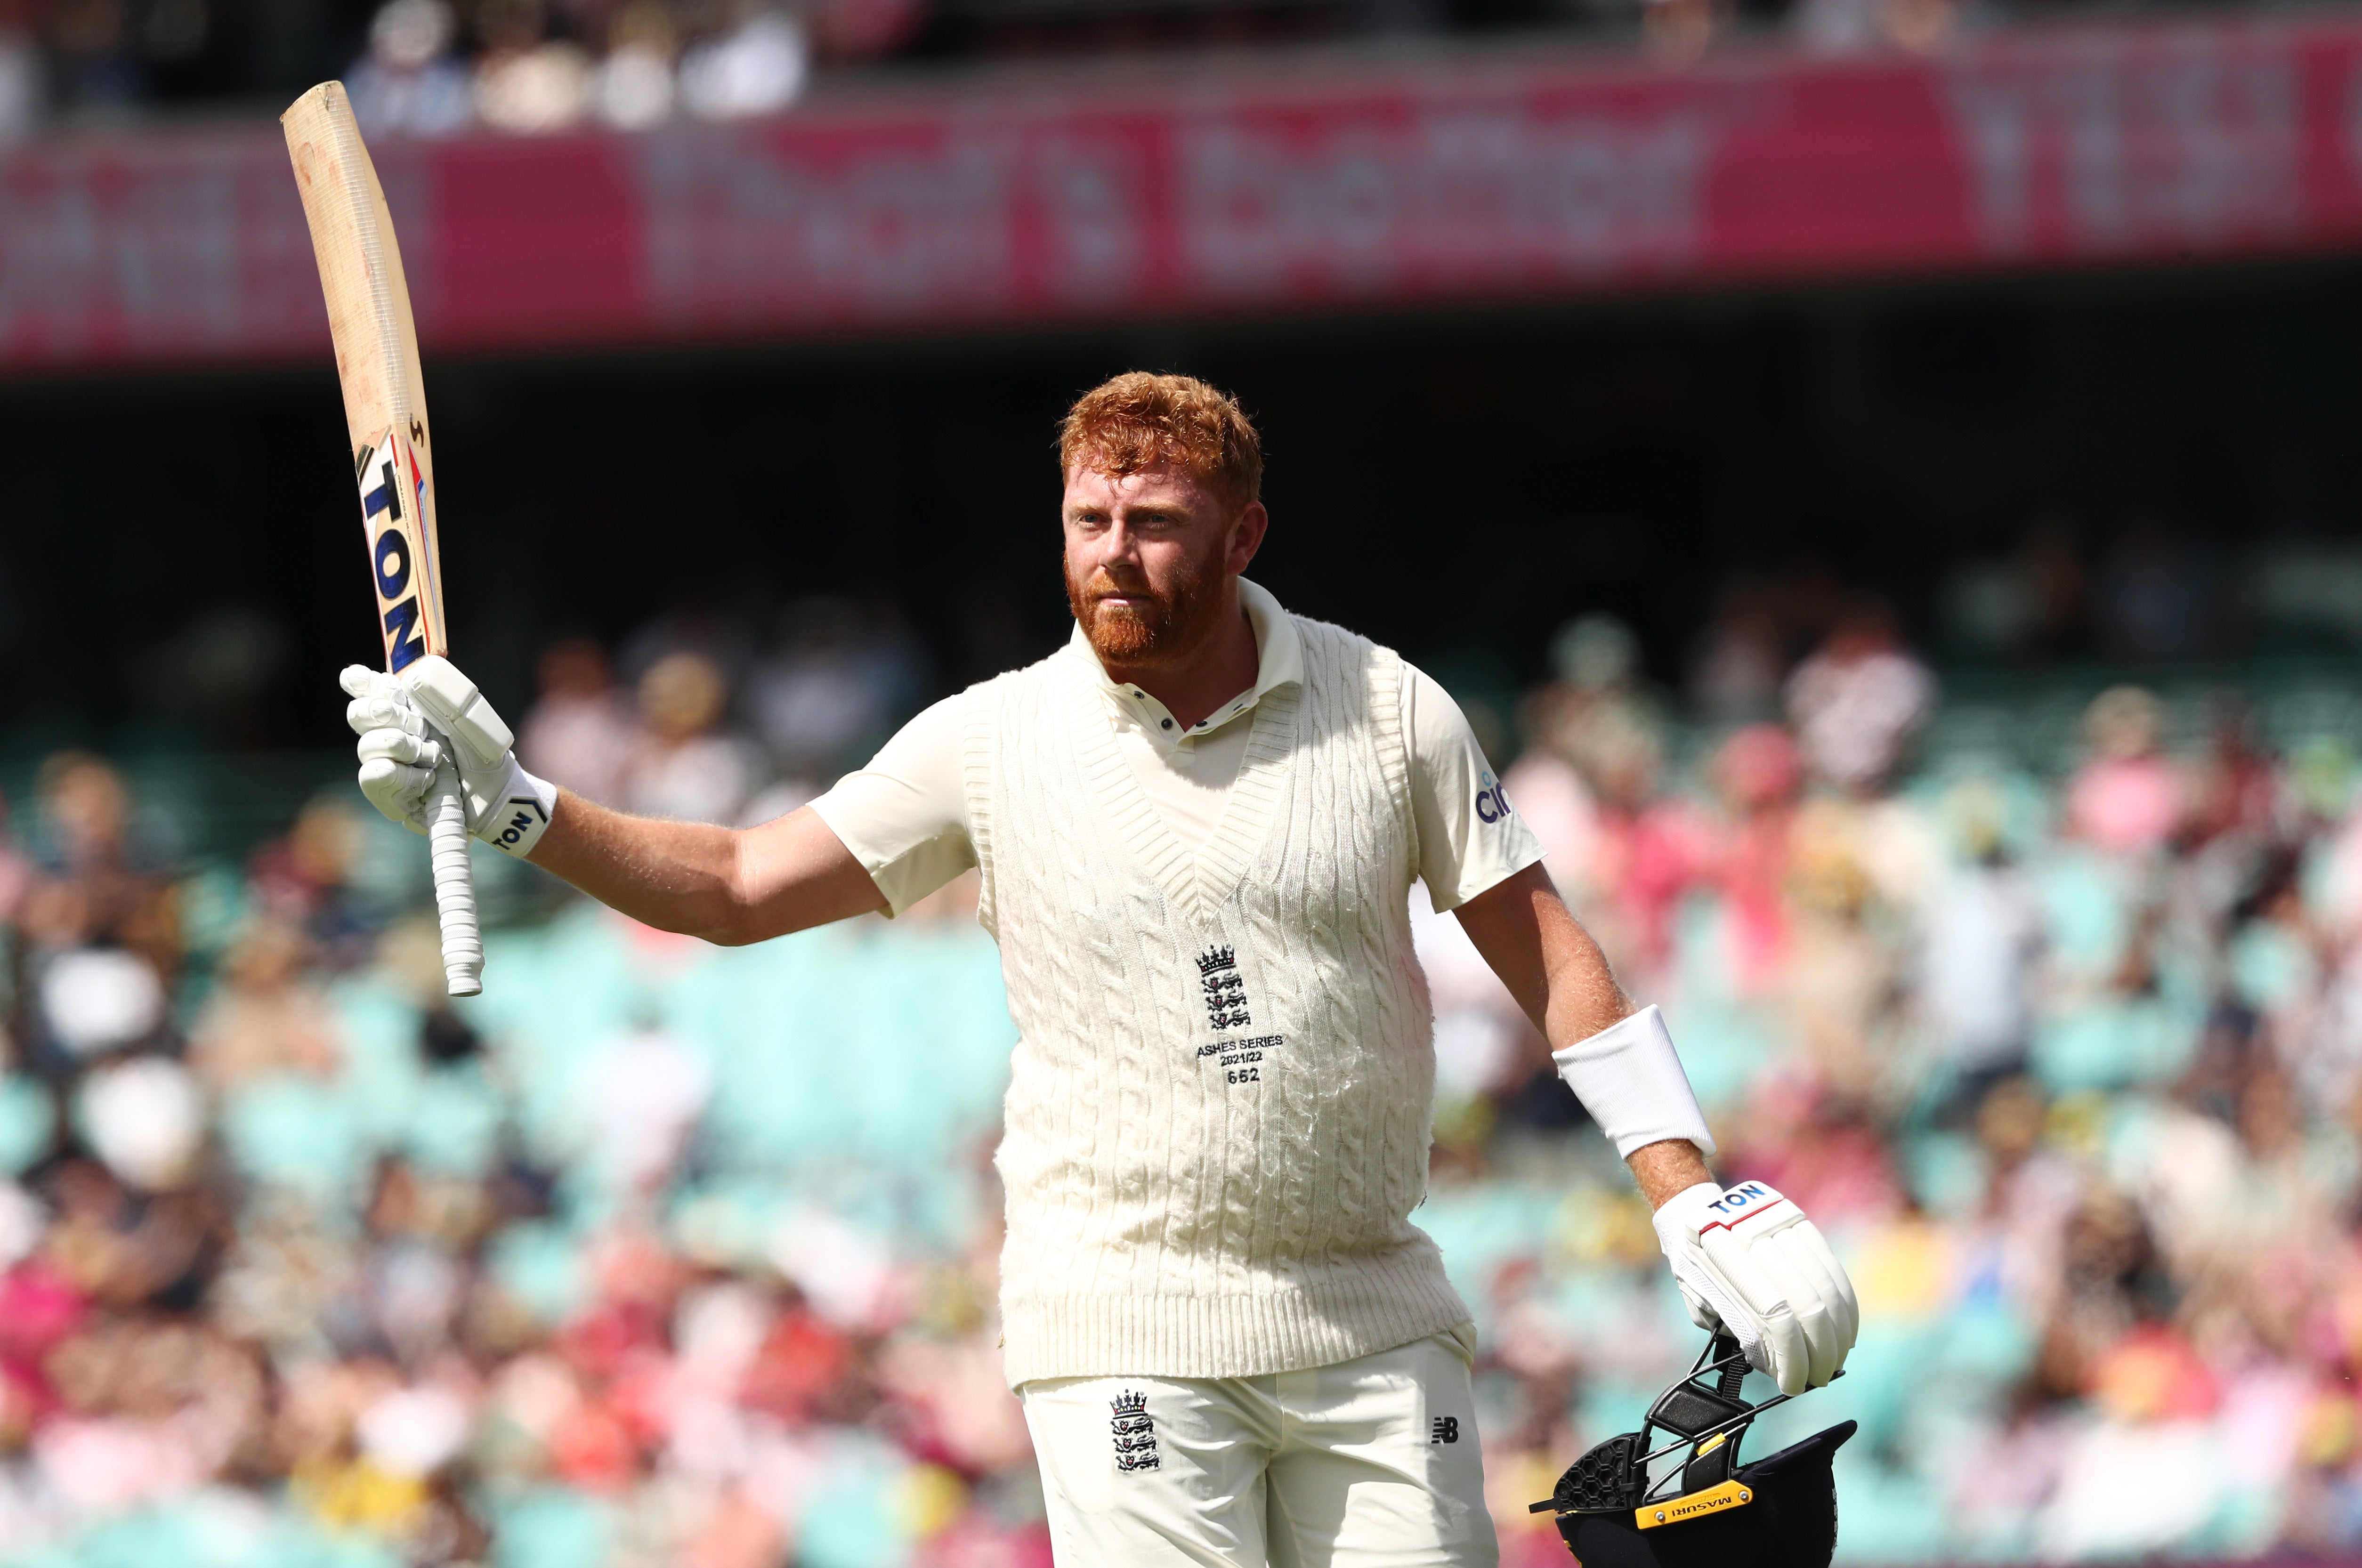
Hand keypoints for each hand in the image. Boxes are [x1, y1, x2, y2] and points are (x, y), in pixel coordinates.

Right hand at [341, 657, 555, 857]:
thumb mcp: (469, 719)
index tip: (363, 679)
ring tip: (434, 758)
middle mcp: (389, 734)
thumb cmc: (481, 754)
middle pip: (358, 714)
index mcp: (406, 710)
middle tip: (418, 726)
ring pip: (367, 746)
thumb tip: (412, 677)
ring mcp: (384, 764)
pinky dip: (402, 775)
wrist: (495, 795)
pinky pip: (373, 776)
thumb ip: (443, 693)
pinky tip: (427, 779)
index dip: (361, 682)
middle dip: (383, 713)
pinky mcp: (387, 795)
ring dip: (404, 748)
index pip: (370, 689)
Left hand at [1652, 1180, 1857, 1395]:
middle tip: (1818, 1378)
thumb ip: (1738, 1329)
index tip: (1792, 1385)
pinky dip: (1845, 1306)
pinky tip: (1844, 1331)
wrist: (1692, 1210)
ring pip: (1829, 1289)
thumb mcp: (1702, 1301)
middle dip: (1822, 1353)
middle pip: (1811, 1305)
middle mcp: (1756, 1240)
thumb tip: (1780, 1366)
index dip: (1792, 1359)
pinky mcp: (1801, 1223)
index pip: (1777, 1318)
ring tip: (1834, 1360)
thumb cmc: (1693, 1266)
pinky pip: (1833, 1269)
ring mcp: (1781, 1227)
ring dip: (1839, 1334)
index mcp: (1725, 1263)